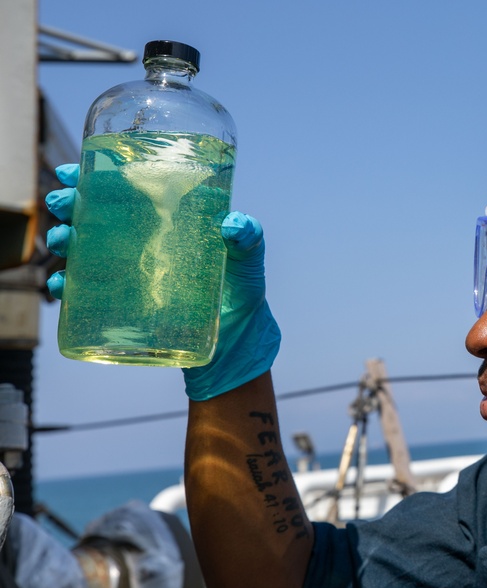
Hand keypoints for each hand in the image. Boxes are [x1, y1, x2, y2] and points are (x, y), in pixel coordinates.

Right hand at [44, 164, 279, 400]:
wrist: (235, 342)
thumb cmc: (242, 293)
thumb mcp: (248, 262)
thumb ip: (249, 240)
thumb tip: (234, 225)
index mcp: (169, 220)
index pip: (126, 190)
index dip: (95, 177)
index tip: (73, 171)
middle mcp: (143, 242)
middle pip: (95, 214)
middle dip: (70, 204)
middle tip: (63, 204)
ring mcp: (131, 272)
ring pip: (83, 248)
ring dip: (63, 238)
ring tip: (62, 239)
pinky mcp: (124, 304)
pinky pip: (85, 292)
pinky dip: (67, 285)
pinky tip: (61, 283)